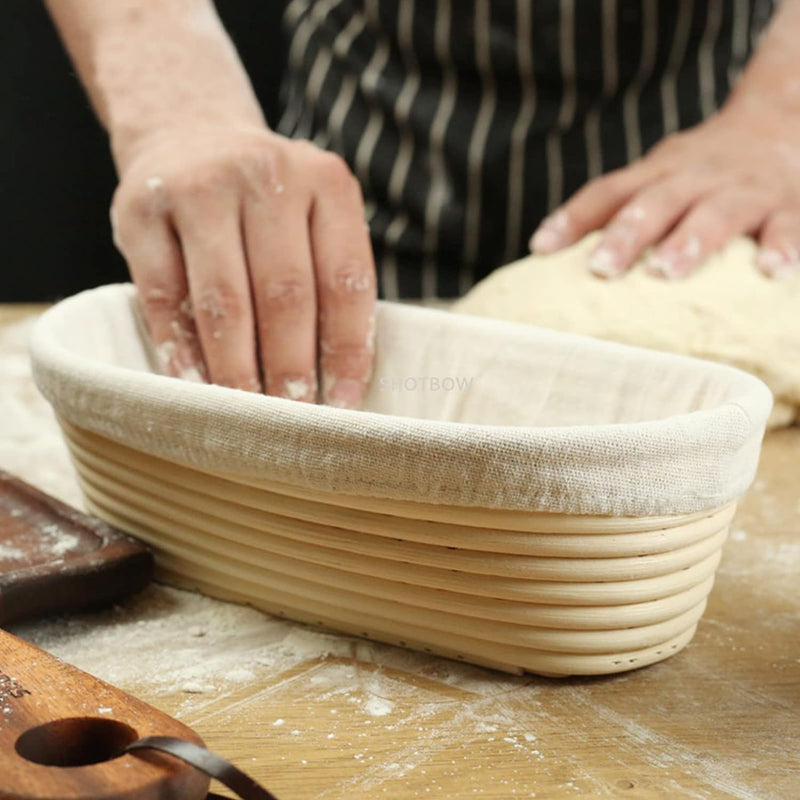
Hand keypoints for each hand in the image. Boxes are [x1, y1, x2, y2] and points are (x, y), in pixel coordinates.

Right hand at [110, 125, 376, 407]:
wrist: (189, 134)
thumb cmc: (267, 203)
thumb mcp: (313, 218)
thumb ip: (327, 280)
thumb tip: (336, 382)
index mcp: (327, 182)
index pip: (346, 282)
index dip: (346, 351)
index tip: (340, 403)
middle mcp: (267, 173)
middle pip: (285, 293)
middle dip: (288, 367)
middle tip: (287, 415)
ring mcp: (201, 185)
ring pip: (224, 299)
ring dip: (235, 368)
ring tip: (243, 411)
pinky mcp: (142, 207)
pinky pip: (163, 295)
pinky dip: (179, 349)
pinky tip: (192, 383)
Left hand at [529, 106, 799, 279]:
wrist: (783, 119)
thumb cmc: (702, 169)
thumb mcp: (658, 177)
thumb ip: (617, 210)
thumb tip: (550, 254)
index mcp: (658, 173)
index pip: (608, 191)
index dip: (573, 217)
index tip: (540, 247)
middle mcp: (695, 178)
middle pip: (656, 201)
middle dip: (627, 233)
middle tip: (601, 267)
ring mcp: (741, 190)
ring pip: (715, 213)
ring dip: (690, 240)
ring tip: (667, 270)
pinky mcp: (787, 204)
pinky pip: (788, 225)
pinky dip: (782, 247)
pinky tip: (771, 272)